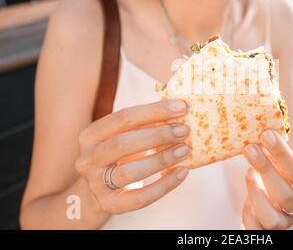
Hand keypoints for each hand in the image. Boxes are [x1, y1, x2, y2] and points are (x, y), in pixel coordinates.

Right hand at [75, 99, 190, 213]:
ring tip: (184, 150)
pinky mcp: (108, 204)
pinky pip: (140, 198)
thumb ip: (144, 123)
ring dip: (161, 160)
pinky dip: (164, 185)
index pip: (123, 118)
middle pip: (123, 144)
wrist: (95, 192)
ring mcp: (96, 184)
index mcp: (91, 135)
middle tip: (184, 130)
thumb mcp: (123, 135)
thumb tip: (179, 108)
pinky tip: (182, 172)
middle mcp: (88, 159)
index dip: (154, 111)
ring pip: (130, 173)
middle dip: (158, 135)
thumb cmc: (118, 155)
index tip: (181, 107)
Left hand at [241, 130, 292, 229]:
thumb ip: (281, 152)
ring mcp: (287, 225)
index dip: (283, 155)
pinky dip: (248, 210)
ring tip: (249, 172)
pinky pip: (256, 228)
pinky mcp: (268, 233)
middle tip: (250, 148)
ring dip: (256, 193)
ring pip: (273, 219)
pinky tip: (245, 196)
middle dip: (266, 170)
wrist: (279, 196)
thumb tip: (265, 130)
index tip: (267, 135)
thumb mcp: (288, 163)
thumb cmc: (284, 174)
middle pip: (287, 197)